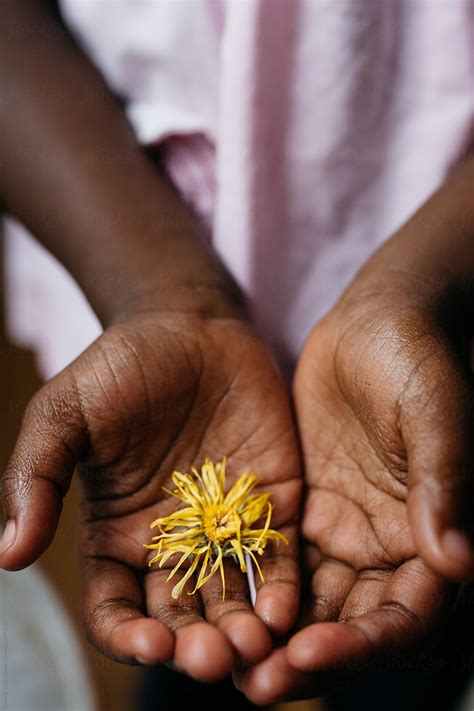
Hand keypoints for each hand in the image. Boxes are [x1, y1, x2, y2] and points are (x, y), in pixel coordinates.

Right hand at [0, 307, 300, 680]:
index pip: (118, 610)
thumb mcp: (65, 415)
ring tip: (253, 645)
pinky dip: (280, 591)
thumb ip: (37, 477)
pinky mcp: (272, 505)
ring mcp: (226, 529)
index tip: (148, 644)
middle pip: (181, 618)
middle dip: (195, 647)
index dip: (128, 638)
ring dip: (242, 633)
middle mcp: (173, 545)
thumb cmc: (119, 369)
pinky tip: (283, 610)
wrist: (189, 327)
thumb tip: (9, 555)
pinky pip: (278, 560)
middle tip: (211, 658)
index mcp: (118, 536)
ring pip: (232, 600)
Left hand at [238, 274, 473, 702]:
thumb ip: (445, 481)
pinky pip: (277, 562)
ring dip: (272, 639)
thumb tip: (457, 564)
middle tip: (254, 685)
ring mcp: (344, 532)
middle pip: (352, 625)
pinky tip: (214, 606)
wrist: (377, 322)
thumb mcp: (437, 409)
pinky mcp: (306, 511)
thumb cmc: (419, 357)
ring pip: (310, 604)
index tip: (311, 653)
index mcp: (432, 535)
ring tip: (224, 662)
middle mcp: (389, 547)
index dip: (364, 643)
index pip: (407, 615)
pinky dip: (252, 590)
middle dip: (308, 659)